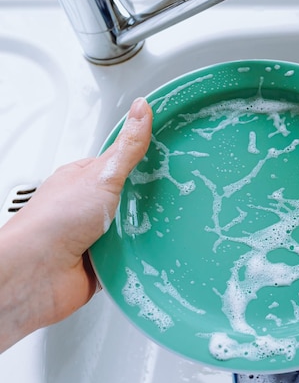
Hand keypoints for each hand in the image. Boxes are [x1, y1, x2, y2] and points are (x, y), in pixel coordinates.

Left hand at [0, 98, 152, 351]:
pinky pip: (135, 254)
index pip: (122, 162)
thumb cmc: (56, 221)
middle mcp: (90, 206)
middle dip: (151, 199)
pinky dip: (143, 254)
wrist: (38, 274)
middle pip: (132, 197)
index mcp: (84, 178)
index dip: (146, 159)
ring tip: (168, 221)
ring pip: (136, 227)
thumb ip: (127, 147)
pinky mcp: (106, 261)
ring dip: (147, 228)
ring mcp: (97, 234)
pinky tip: (154, 248)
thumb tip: (142, 108)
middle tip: (176, 193)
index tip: (172, 155)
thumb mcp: (101, 175)